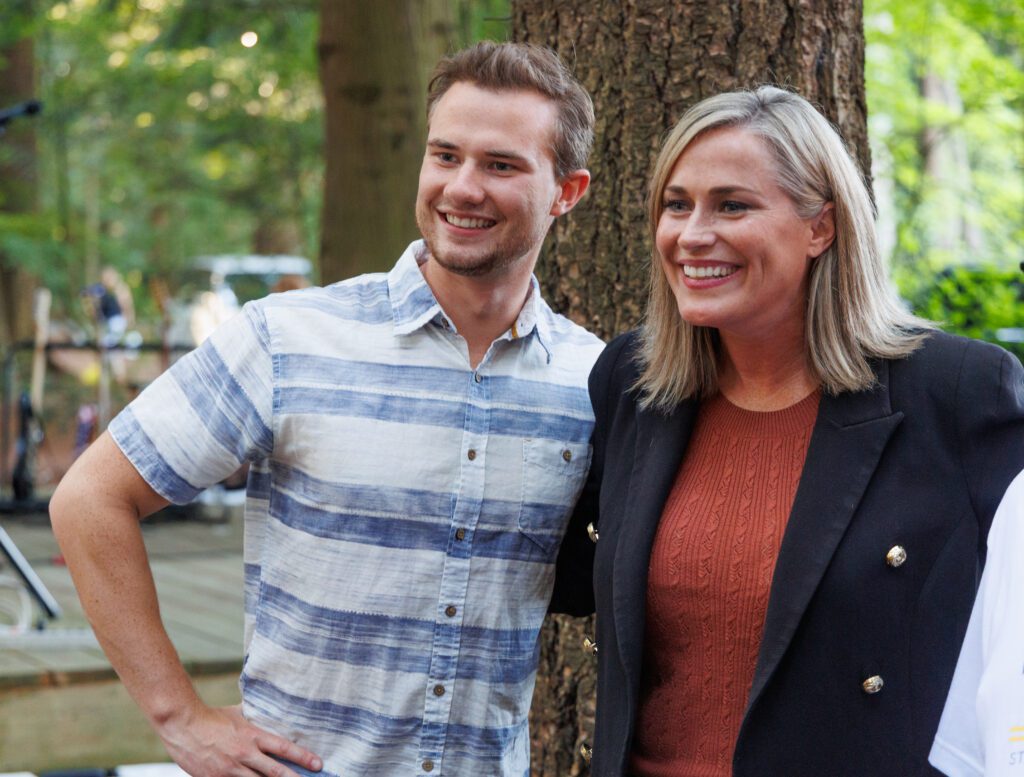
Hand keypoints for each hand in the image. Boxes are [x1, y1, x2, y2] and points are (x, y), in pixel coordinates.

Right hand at [158, 703, 322, 776]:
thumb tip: (271, 715)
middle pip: (275, 771)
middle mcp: (244, 754)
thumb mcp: (239, 714)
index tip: (318, 764)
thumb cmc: (212, 717)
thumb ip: (256, 719)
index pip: (284, 748)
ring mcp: (230, 769)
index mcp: (252, 735)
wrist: (183, 724)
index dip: (302, 757)